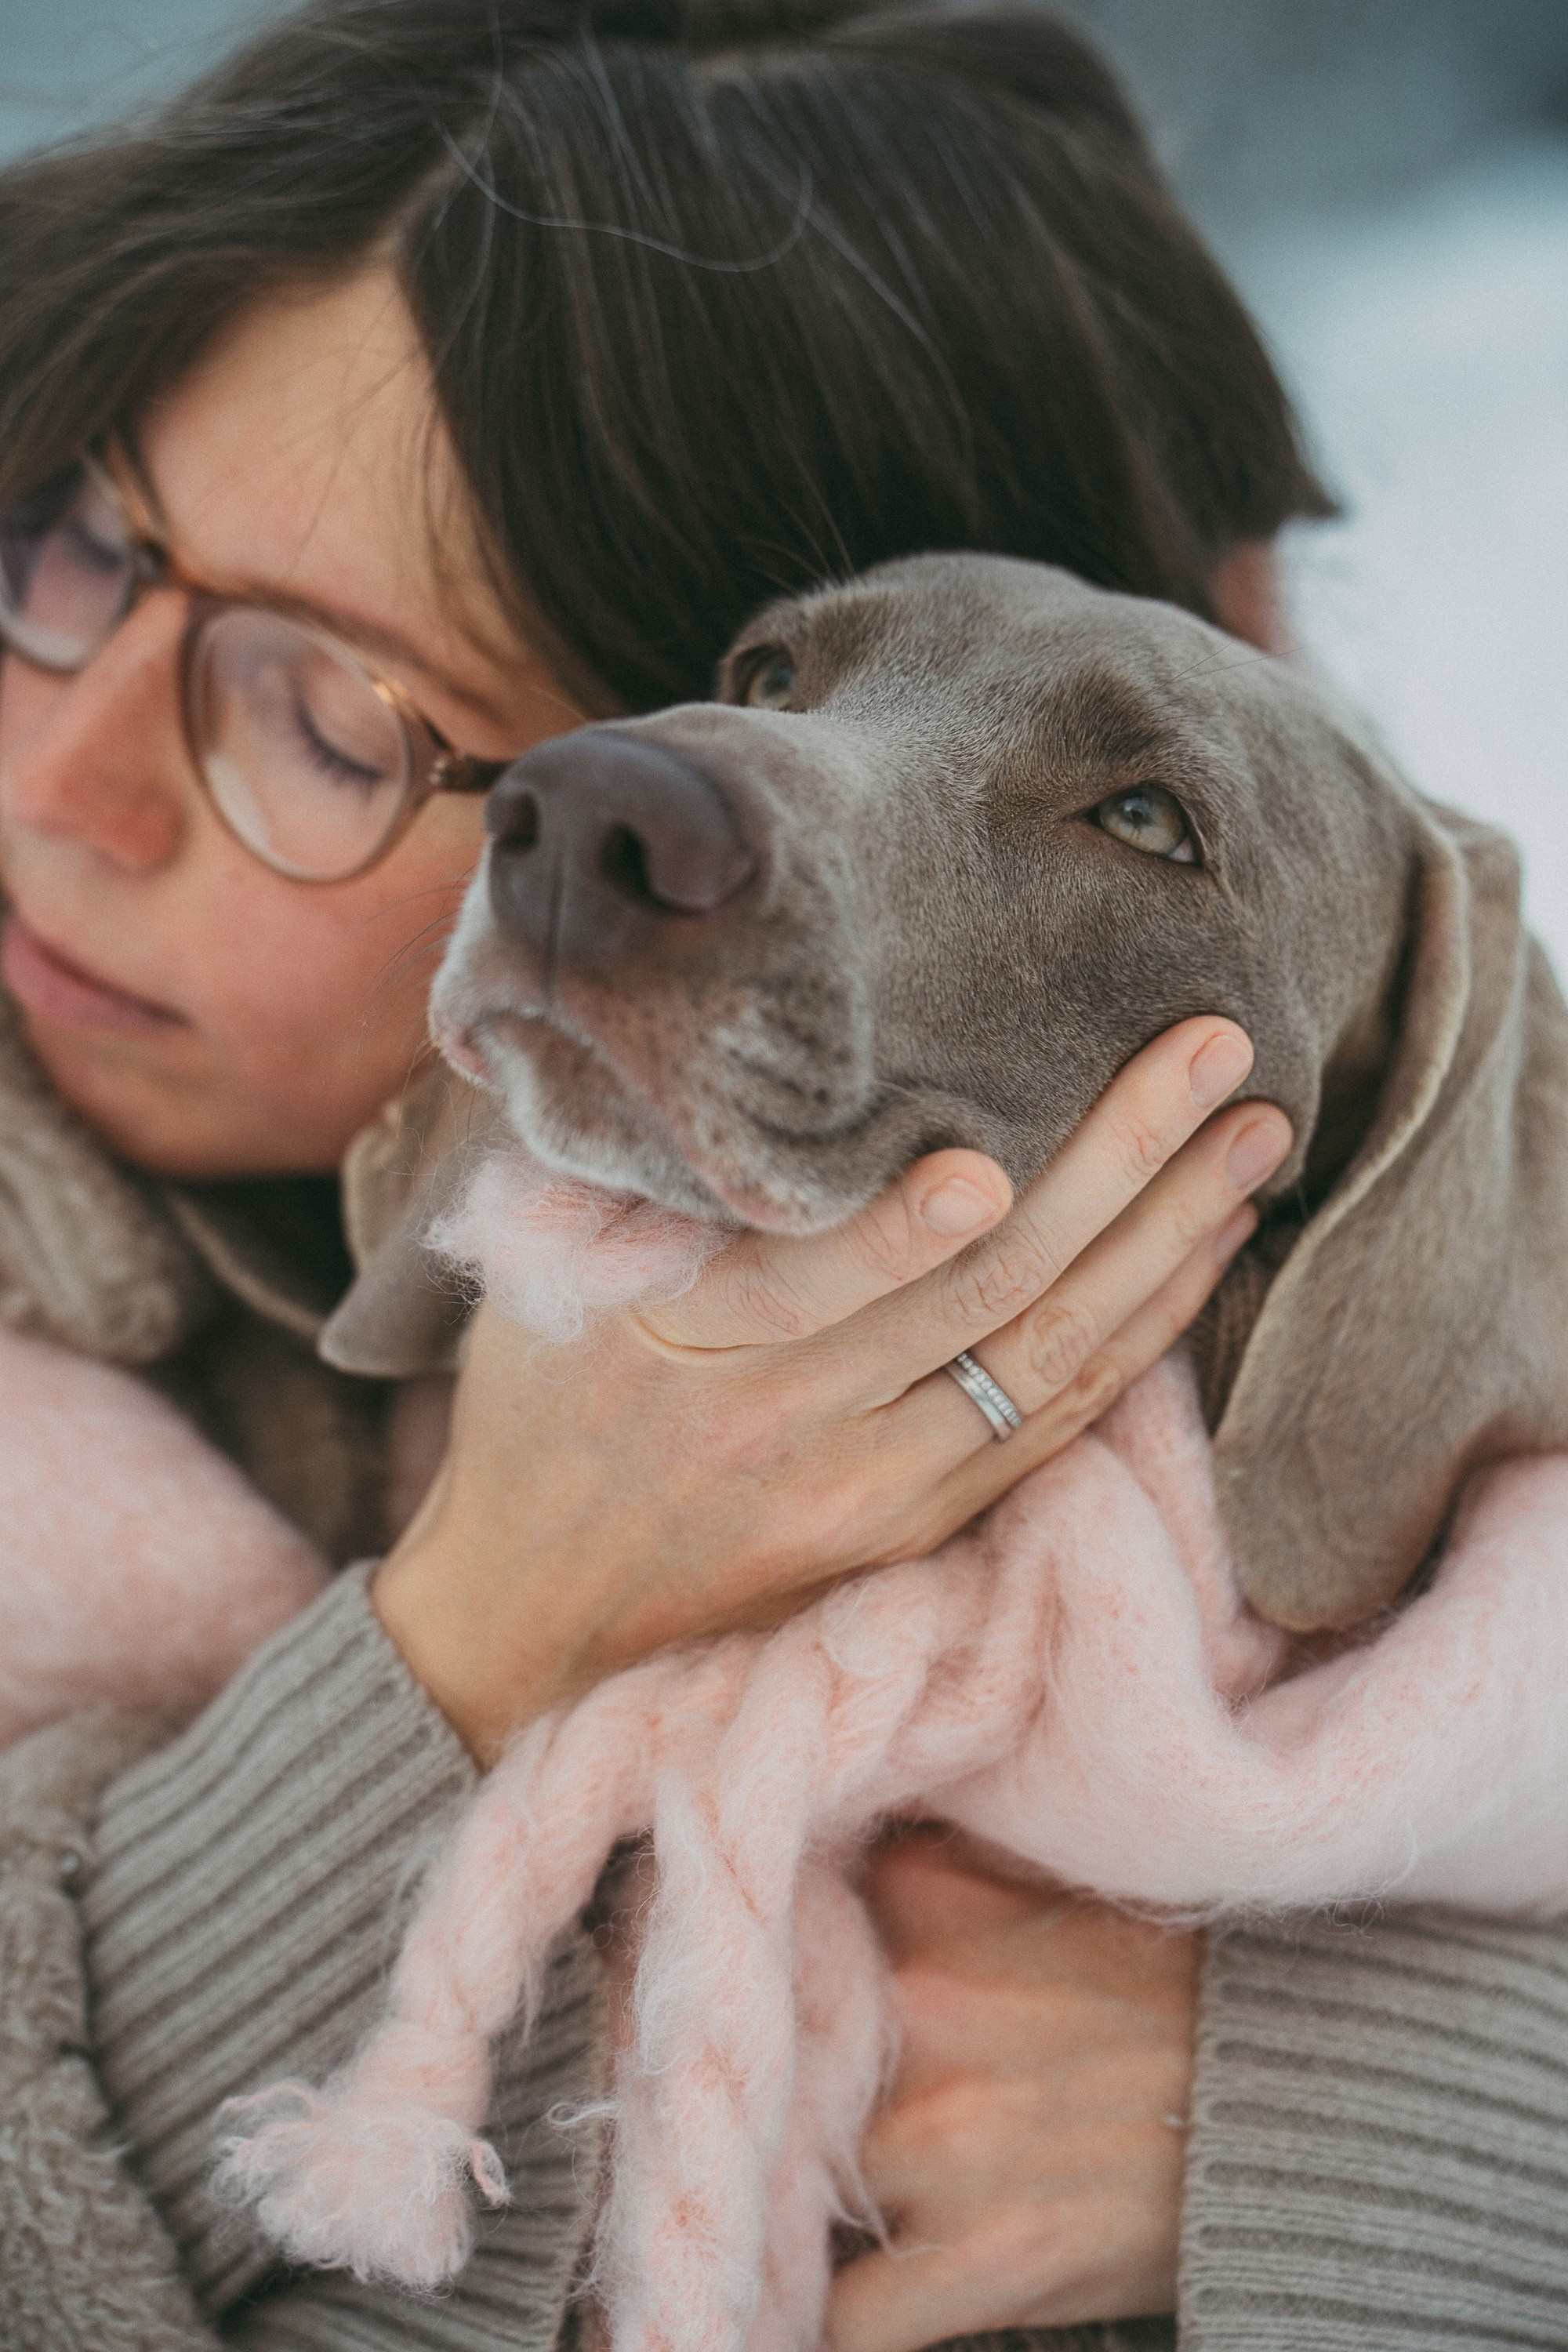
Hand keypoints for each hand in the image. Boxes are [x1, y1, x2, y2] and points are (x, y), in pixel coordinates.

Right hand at [374, 1017, 1290, 1755]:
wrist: (536, 1634)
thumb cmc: (538, 1426)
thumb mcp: (539, 1292)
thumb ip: (632, 1184)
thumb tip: (723, 1047)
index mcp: (672, 1356)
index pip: (800, 1284)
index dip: (900, 1232)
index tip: (992, 1155)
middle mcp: (781, 1430)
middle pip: (971, 1299)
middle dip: (1110, 1170)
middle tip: (1210, 1056)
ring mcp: (866, 1494)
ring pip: (1043, 1361)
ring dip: (1163, 1243)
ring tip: (1249, 1138)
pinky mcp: (917, 1530)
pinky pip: (1052, 1425)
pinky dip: (1139, 1337)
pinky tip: (1202, 1252)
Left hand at [829, 1833, 1197, 2351]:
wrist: (1312, 2101)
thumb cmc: (1191, 1984)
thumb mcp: (1068, 1875)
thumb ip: (949, 1864)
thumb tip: (855, 1843)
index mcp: (933, 1905)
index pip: (799, 1924)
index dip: (807, 1967)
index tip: (816, 1996)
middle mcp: (924, 2009)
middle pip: (795, 2057)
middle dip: (813, 2086)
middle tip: (851, 2100)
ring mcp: (949, 2140)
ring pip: (811, 2181)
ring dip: (838, 2198)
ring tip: (886, 2196)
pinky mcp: (990, 2261)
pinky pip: (853, 2322)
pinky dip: (854, 2325)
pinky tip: (872, 2301)